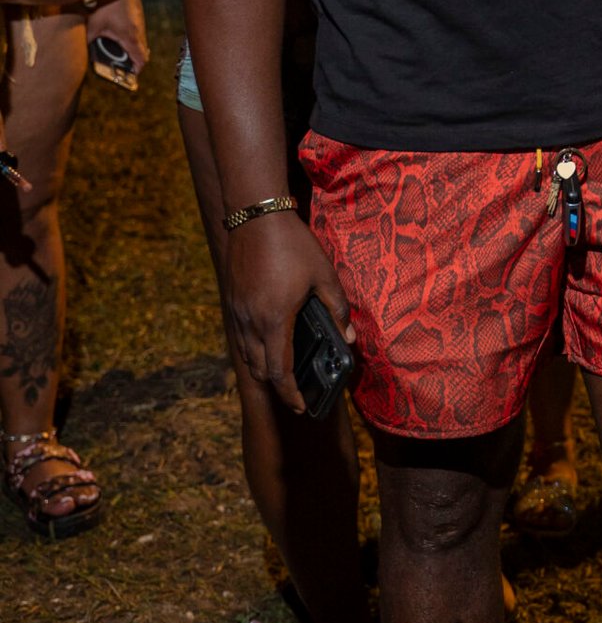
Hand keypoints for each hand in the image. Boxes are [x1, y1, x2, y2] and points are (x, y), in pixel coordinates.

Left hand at [87, 0, 148, 72]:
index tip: (130, 74)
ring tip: (116, 48)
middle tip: (120, 63)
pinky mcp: (137, 13)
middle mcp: (139, 30)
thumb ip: (88, 40)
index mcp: (130, 37)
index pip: (141, 60)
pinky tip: (116, 32)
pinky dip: (129, 36)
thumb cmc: (106, 3)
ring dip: (131, 46)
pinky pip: (137, 29)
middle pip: (142, 51)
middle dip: (132, 59)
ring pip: (139, 40)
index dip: (137, 70)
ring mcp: (140, 20)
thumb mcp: (93, 25)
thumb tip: (80, 51)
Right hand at [224, 212, 352, 414]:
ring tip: (284, 370)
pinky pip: (240, 336)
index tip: (301, 407)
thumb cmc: (292, 244)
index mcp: (275, 320)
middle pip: (260, 369)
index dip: (291, 394)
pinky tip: (268, 341)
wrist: (254, 215)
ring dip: (264, 367)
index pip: (279, 372)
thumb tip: (349, 338)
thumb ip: (337, 309)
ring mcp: (237, 311)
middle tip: (296, 392)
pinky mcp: (231, 300)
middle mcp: (251, 322)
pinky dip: (253, 348)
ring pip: (247, 354)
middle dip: (278, 385)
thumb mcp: (323, 274)